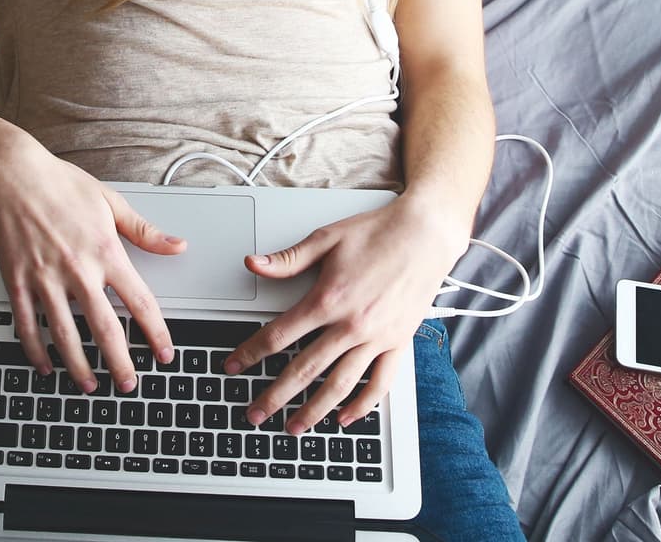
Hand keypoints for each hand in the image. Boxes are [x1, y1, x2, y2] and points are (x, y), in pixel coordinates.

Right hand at [0, 143, 180, 394]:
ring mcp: (45, 279)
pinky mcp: (18, 281)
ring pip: (65, 336)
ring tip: (90, 386)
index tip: (164, 353)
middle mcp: (78, 270)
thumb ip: (144, 231)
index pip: (140, 302)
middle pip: (104, 329)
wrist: (13, 174)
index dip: (156, 332)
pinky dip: (36, 350)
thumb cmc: (61, 184)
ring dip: (78, 367)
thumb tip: (176, 245)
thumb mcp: (111, 202)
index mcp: (106, 252)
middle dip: (119, 363)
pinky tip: (45, 365)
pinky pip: (28, 324)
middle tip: (129, 385)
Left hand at [224, 196, 468, 433]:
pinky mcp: (399, 342)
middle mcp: (351, 324)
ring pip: (340, 384)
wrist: (426, 234)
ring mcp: (377, 337)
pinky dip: (363, 404)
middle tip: (255, 413)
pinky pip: (380, 382)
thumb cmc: (378, 233)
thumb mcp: (326, 238)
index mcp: (327, 299)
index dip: (250, 353)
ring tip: (294, 427)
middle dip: (274, 395)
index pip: (278, 335)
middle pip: (303, 369)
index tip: (234, 367)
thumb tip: (253, 264)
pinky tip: (345, 418)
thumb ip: (288, 259)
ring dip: (314, 410)